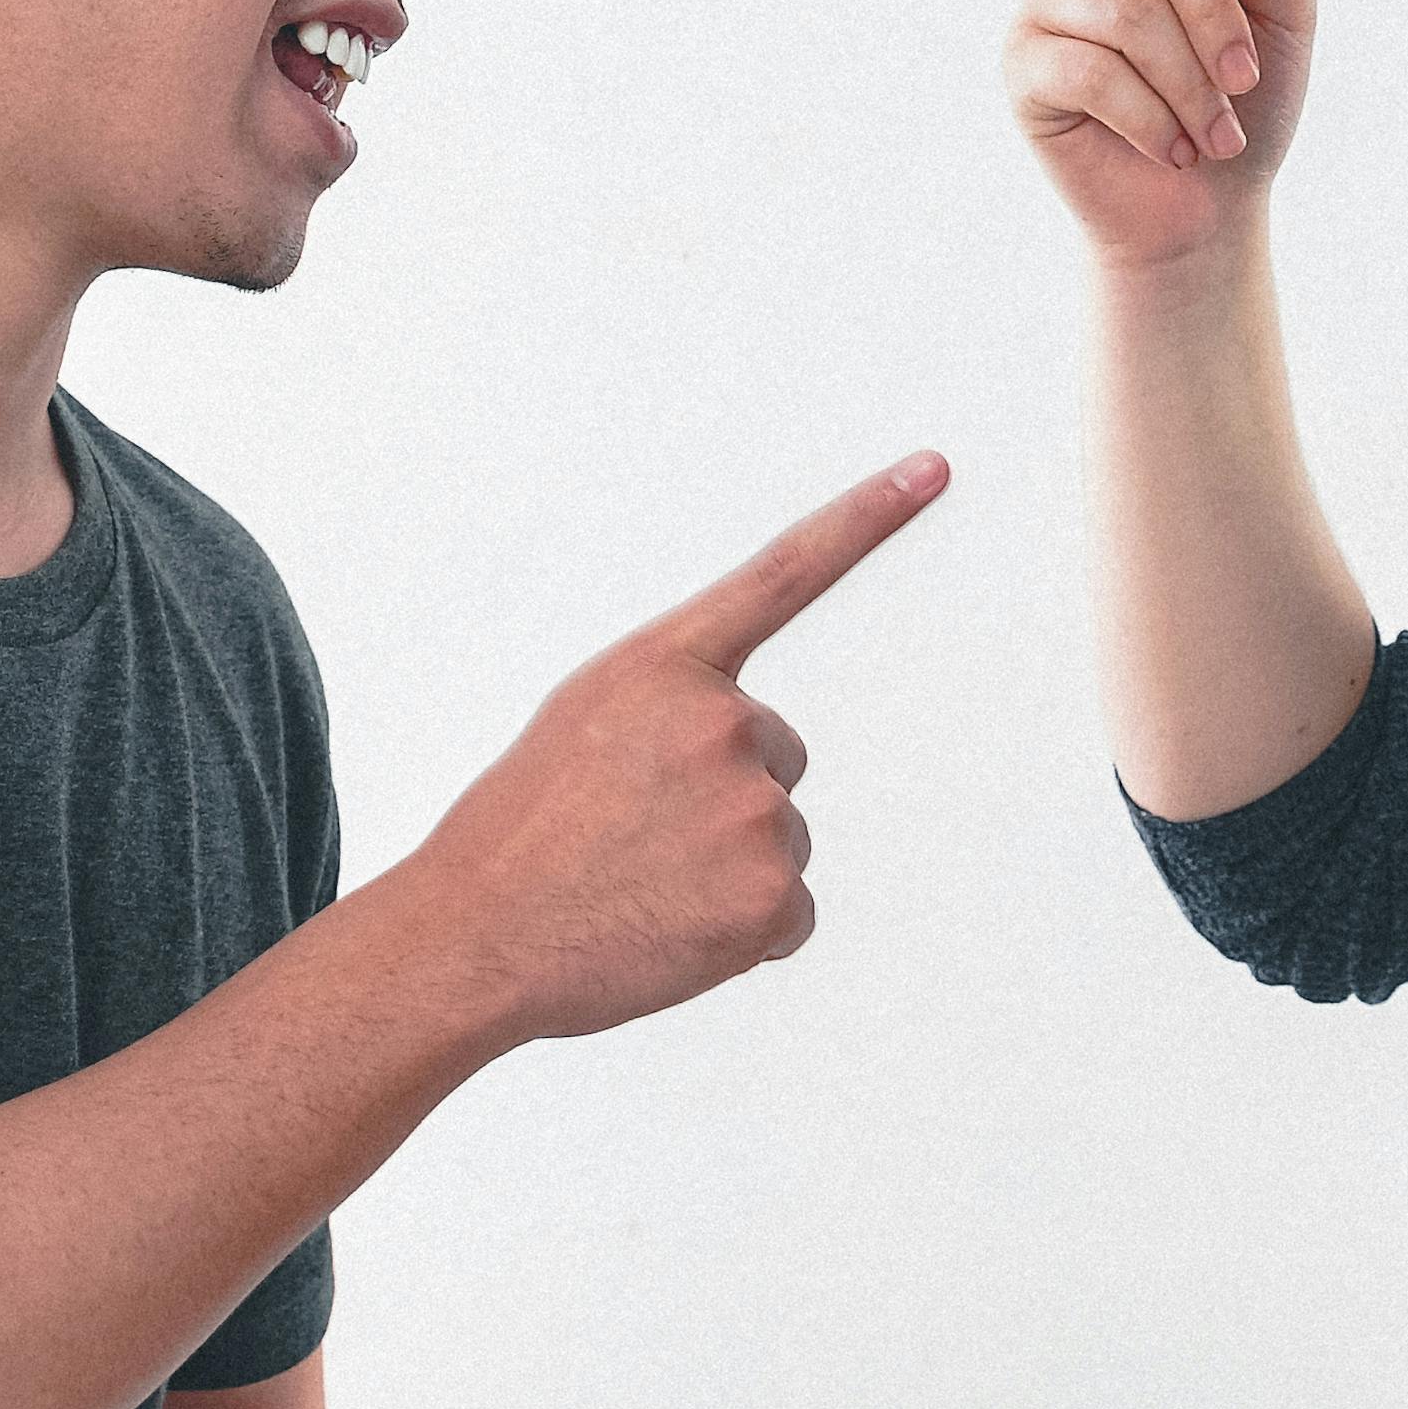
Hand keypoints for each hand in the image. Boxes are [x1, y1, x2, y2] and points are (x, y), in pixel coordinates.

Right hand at [399, 454, 949, 1045]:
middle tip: (636, 841)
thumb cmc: (521, 839)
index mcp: (664, 669)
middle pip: (778, 759)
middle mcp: (721, 722)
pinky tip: (671, 934)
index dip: (866, 519)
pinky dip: (744, 938)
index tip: (933, 470)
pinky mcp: (772, 894)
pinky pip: (791, 917)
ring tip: (640, 888)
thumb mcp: (585, 726)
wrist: (475, 937)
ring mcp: (754, 808)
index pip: (782, 576)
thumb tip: (740, 752)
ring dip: (728, 875)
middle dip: (724, 804)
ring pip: (782, 841)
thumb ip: (672, 711)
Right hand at [1000, 0, 1316, 268]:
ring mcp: (1045, 3)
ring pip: (1131, 12)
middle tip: (1245, 83)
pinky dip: (1156, 119)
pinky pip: (1095, 70)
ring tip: (1207, 132)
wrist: (1207, 214)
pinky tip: (1169, 148)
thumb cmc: (1246, 107)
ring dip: (1192, 83)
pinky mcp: (1024, 68)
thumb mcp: (1290, 18)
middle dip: (1218, 14)